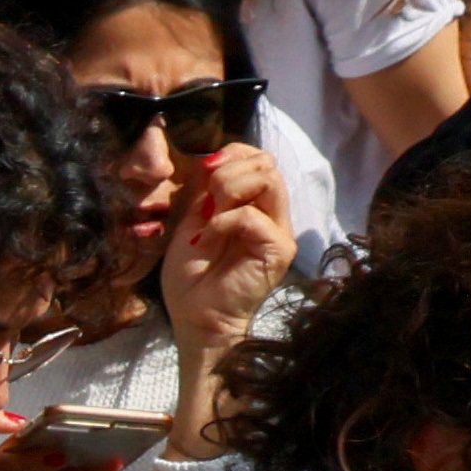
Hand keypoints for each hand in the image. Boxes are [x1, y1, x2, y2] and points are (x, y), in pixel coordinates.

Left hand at [158, 143, 290, 362]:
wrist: (195, 316)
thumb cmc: (192, 276)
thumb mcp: (193, 221)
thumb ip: (206, 192)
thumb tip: (211, 161)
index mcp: (253, 205)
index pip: (259, 159)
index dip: (233, 154)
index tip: (204, 170)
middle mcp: (272, 215)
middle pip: (267, 164)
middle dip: (229, 171)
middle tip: (207, 201)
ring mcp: (278, 231)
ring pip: (269, 180)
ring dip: (230, 190)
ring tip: (210, 216)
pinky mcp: (279, 249)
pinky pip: (252, 216)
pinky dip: (223, 222)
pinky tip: (207, 239)